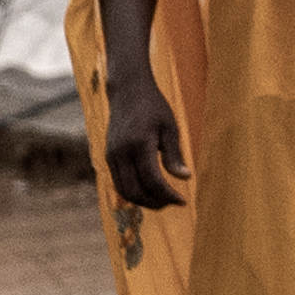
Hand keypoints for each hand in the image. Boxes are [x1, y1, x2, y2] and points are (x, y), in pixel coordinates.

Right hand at [103, 96, 185, 211]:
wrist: (128, 91)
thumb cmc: (154, 107)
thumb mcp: (170, 127)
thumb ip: (174, 155)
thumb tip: (185, 178)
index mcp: (139, 144)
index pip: (152, 180)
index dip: (168, 195)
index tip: (183, 201)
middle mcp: (121, 153)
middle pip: (135, 191)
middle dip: (155, 203)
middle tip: (173, 203)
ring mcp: (111, 155)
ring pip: (124, 191)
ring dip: (143, 201)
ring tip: (163, 199)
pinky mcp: (108, 156)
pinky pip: (119, 182)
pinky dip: (134, 191)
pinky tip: (150, 190)